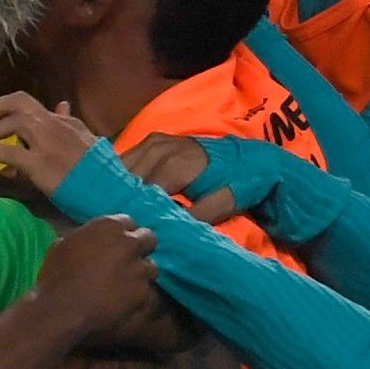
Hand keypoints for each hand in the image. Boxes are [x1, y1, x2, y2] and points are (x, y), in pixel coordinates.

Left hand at [0, 92, 97, 195]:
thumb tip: (62, 104)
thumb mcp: (87, 139)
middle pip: (18, 103)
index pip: (28, 103)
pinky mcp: (41, 164)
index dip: (4, 106)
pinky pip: (8, 151)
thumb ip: (69, 122)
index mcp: (64, 121)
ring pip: (13, 123)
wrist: (111, 192)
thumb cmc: (100, 170)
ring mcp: (48, 144)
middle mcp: (55, 126)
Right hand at [35, 215, 159, 336]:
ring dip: (141, 272)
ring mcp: (140, 269)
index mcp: (108, 226)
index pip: (128, 221)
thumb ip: (87, 238)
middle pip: (148, 239)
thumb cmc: (56, 273)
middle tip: (127, 259)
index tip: (115, 242)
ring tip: (127, 283)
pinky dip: (139, 294)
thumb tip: (93, 241)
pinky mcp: (145, 293)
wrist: (63, 308)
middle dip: (140, 247)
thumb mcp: (65, 244)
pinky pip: (148, 291)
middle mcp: (130, 243)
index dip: (122, 232)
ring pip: (151, 267)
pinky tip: (126, 300)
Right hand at [121, 135, 237, 224]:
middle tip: (124, 219)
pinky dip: (123, 175)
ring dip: (121, 186)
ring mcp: (153, 141)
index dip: (136, 209)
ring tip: (121, 206)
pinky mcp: (151, 140)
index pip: (142, 190)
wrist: (248, 158)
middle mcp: (158, 149)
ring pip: (123, 166)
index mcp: (175, 164)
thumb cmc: (237, 183)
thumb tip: (170, 228)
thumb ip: (199, 214)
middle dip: (125, 198)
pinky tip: (125, 190)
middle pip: (128, 177)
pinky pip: (127, 158)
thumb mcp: (226, 202)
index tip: (133, 226)